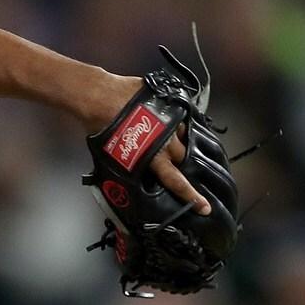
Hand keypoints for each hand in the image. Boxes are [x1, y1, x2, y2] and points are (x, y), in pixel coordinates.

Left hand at [86, 73, 211, 215]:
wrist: (99, 97)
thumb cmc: (100, 128)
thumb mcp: (113, 154)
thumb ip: (130, 164)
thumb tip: (131, 171)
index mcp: (153, 157)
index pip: (176, 181)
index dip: (191, 196)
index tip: (205, 207)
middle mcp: (167, 141)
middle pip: (183, 158)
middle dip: (180, 161)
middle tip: (173, 161)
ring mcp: (170, 120)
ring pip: (184, 135)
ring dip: (177, 139)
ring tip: (166, 136)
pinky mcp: (170, 104)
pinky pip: (179, 116)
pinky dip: (174, 120)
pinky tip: (165, 119)